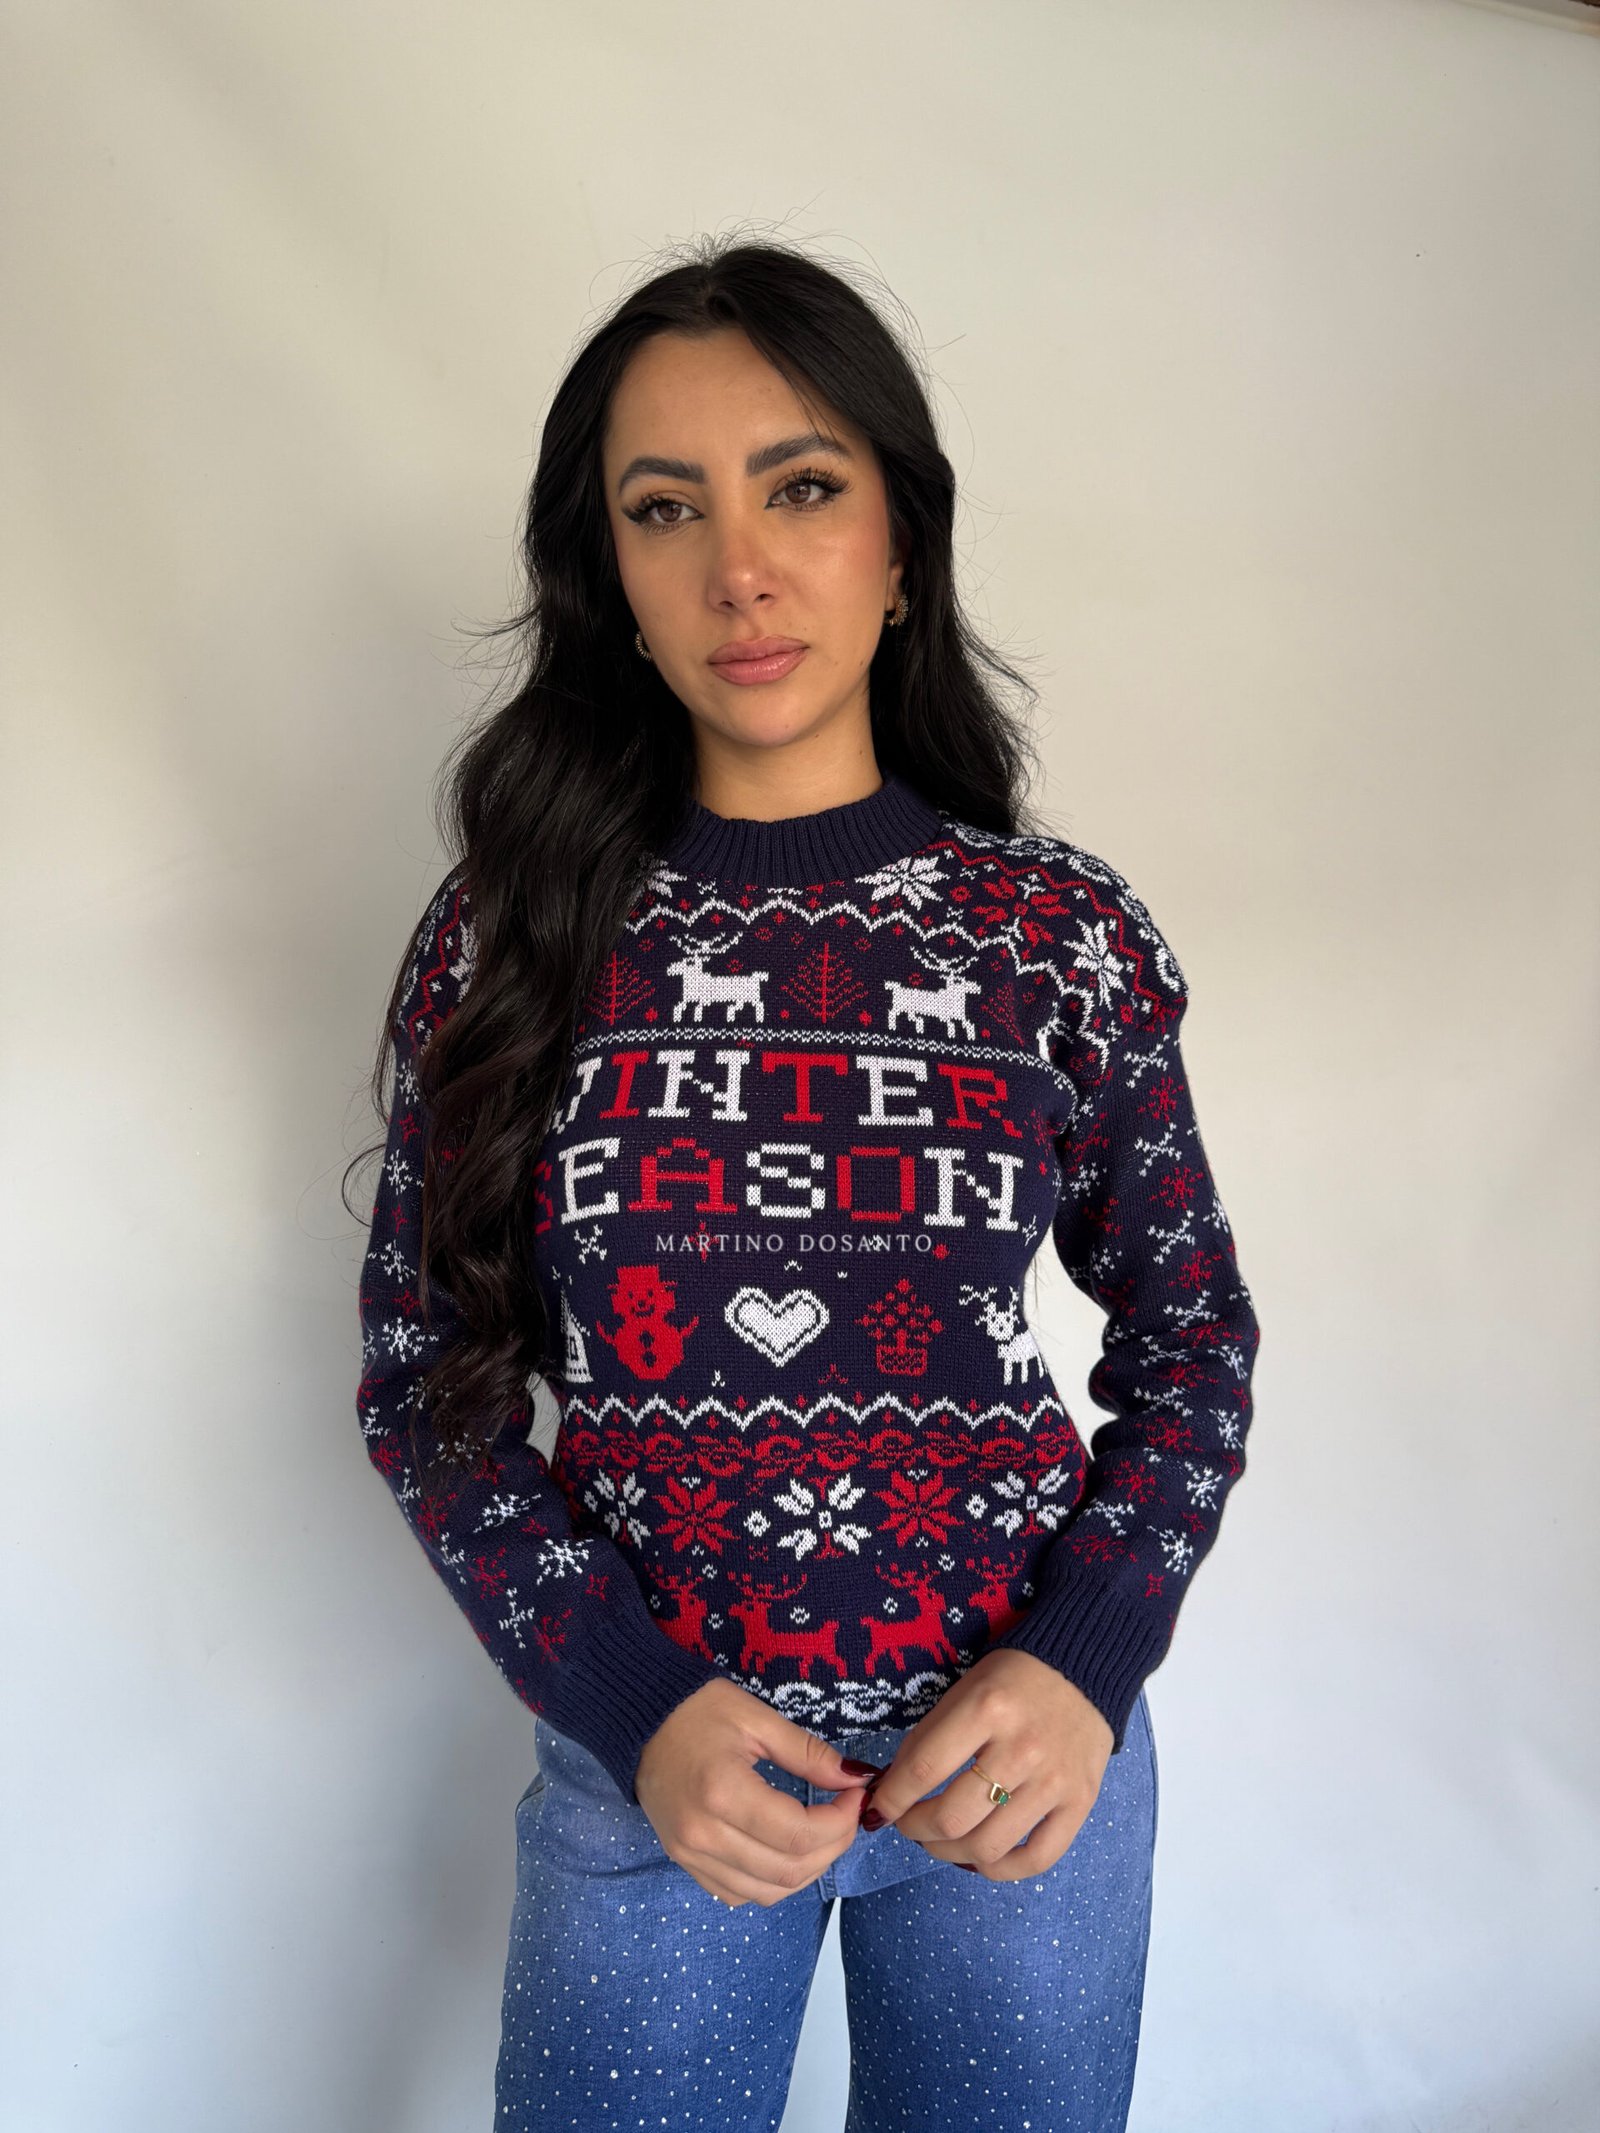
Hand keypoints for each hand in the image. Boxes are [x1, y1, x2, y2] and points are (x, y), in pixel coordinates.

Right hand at [635, 1677, 878, 1907]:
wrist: (639, 1719)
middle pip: (788, 1870)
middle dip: (832, 1846)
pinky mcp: (684, 1861)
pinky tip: (785, 1851)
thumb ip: (808, 1753)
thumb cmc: (696, 1709)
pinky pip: (738, 1893)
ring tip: (823, 1834)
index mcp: (722, 1793)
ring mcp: (690, 1854)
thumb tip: (855, 1779)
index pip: (798, 1833)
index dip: (839, 1821)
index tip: (855, 1795)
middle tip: (847, 1815)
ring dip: (807, 1871)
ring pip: (767, 1892)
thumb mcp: (757, 1719)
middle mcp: (703, 1835)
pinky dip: (772, 1883)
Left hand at [860, 1650, 1114, 1880]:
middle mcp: (1022, 1748)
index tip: (878, 1808)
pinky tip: (980, 1855)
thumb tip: (892, 1790)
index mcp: (987, 1708)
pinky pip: (1036, 1859)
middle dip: (915, 1828)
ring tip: (940, 1840)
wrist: (1084, 1668)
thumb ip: (930, 1738)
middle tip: (908, 1822)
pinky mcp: (1080, 1803)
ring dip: (948, 1852)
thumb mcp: (964, 1689)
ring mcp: (1054, 1781)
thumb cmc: (1013, 1678)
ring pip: (988, 1846)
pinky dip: (1000, 1869)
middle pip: (952, 1817)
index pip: (923, 1770)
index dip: (891, 1799)